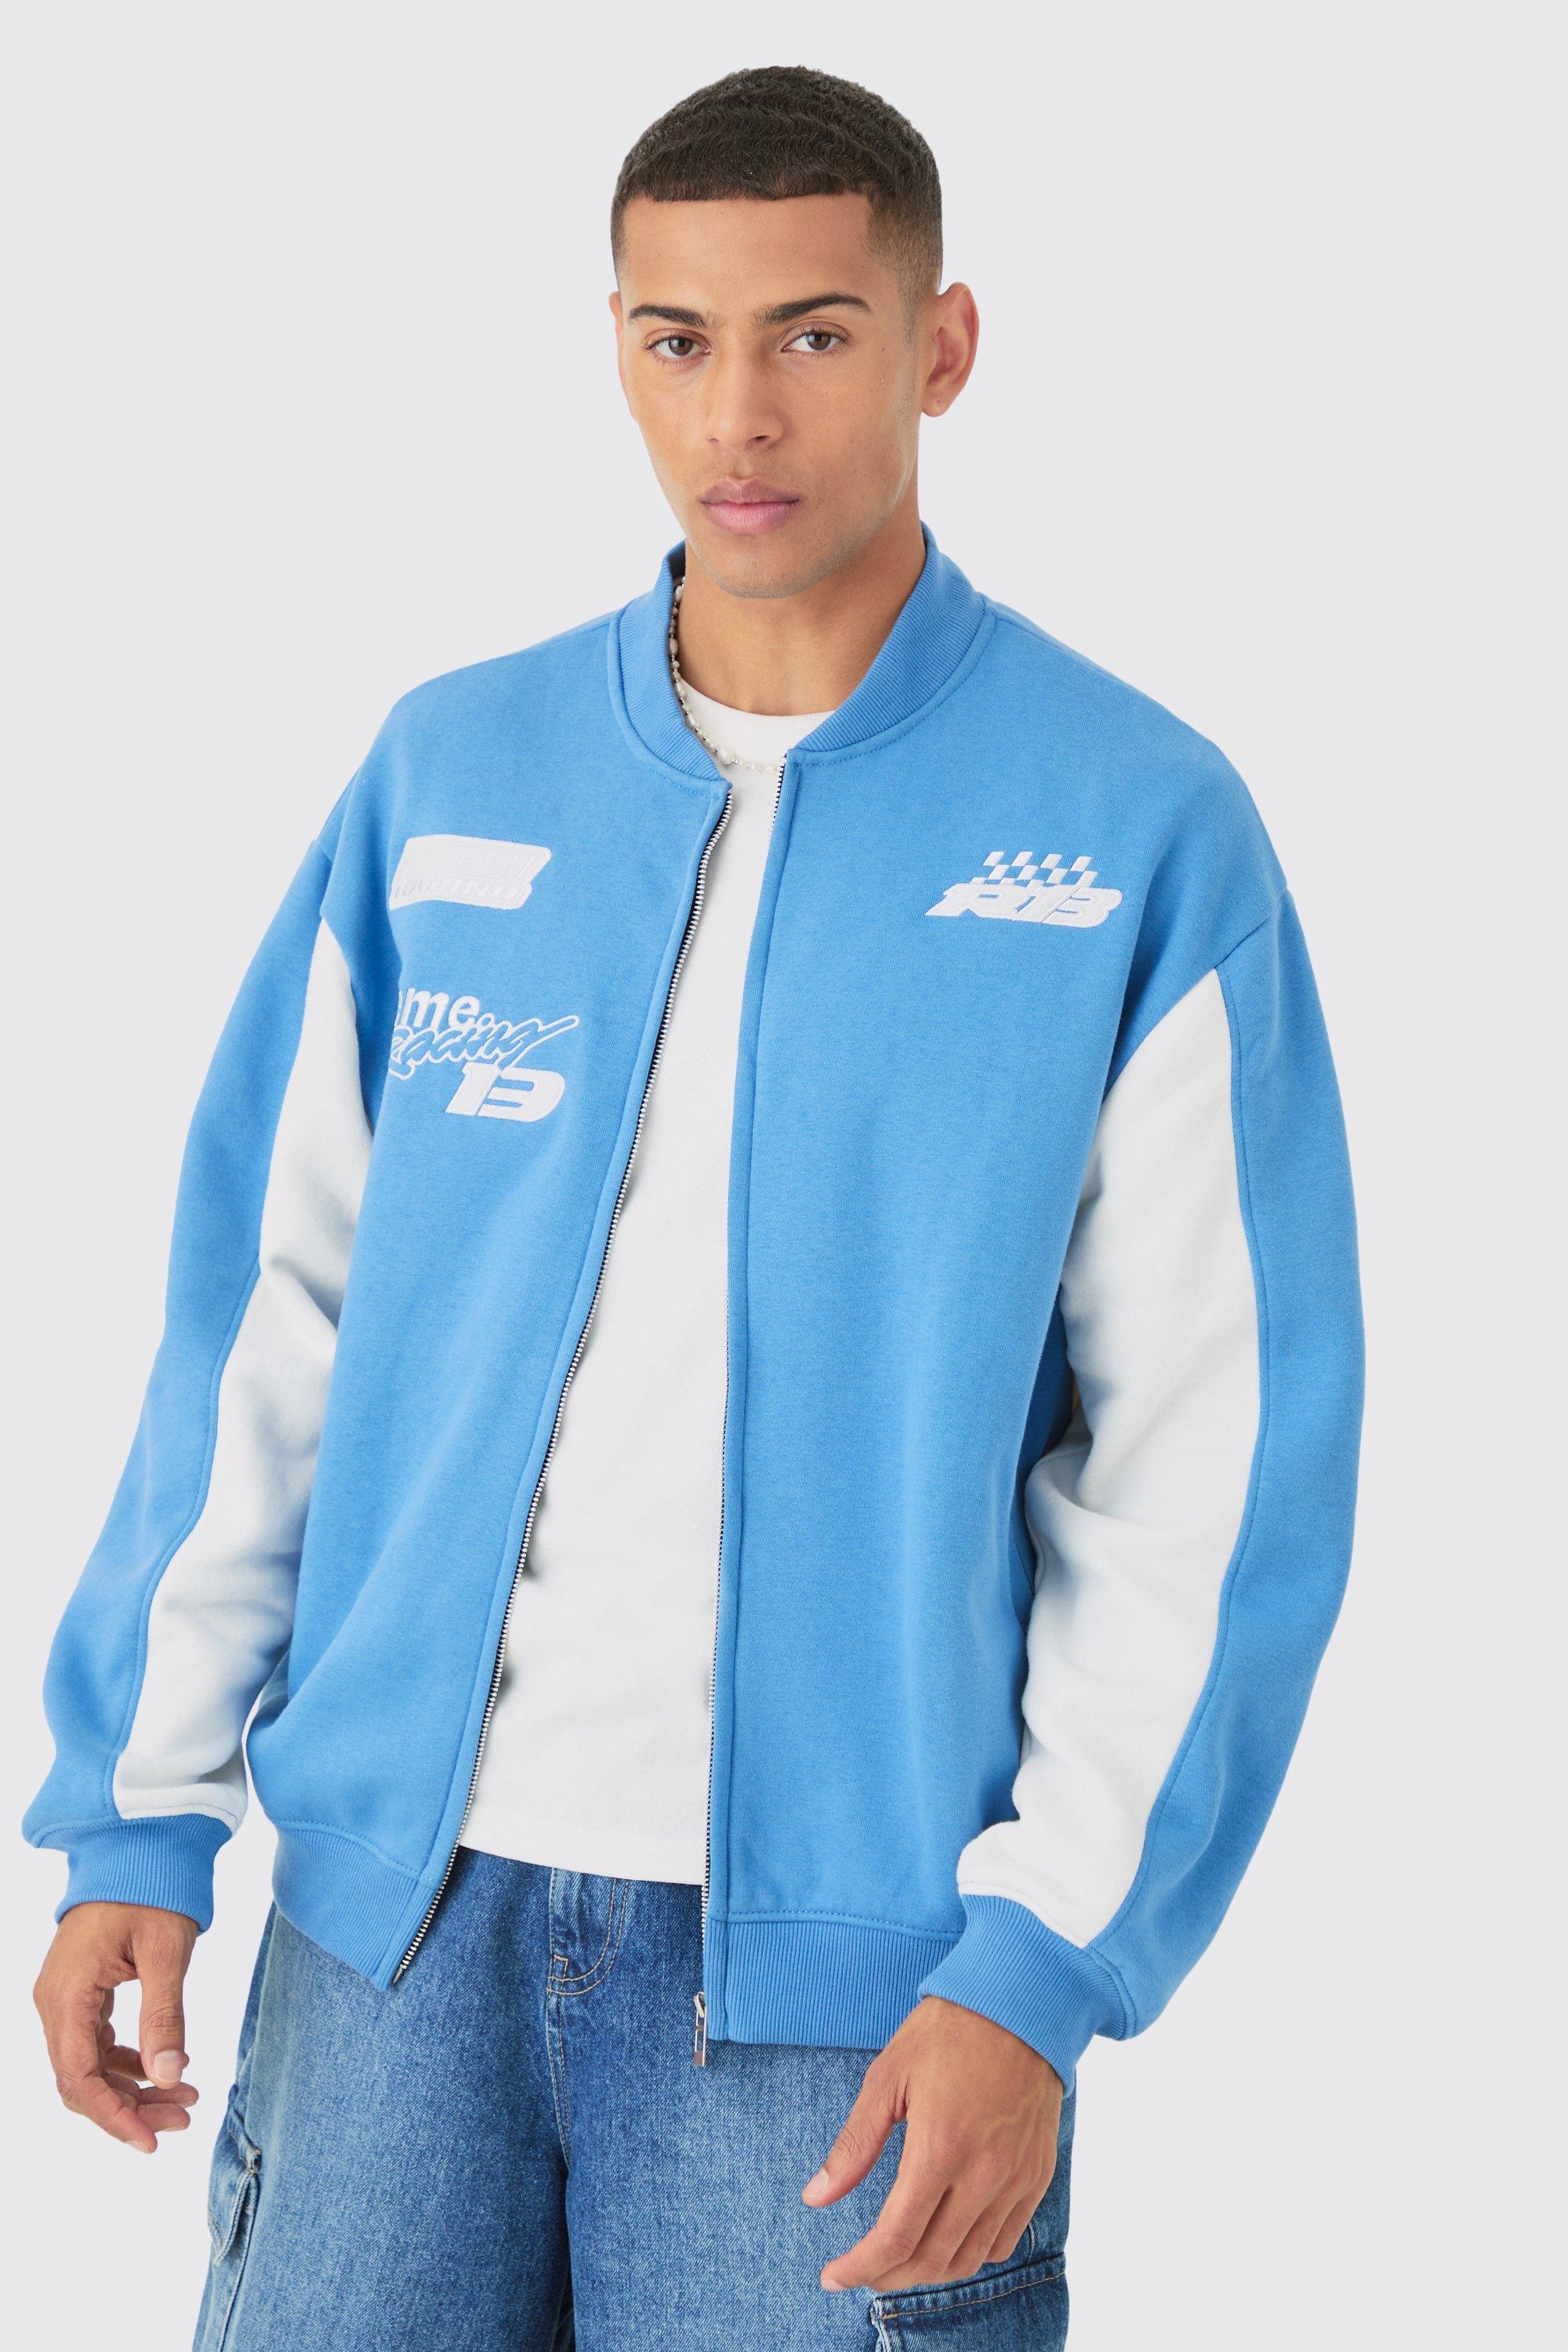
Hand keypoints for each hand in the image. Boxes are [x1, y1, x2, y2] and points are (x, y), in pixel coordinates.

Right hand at [34, 1902, 200, 2153]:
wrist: (134, 1845)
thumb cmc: (150, 1888)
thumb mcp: (166, 1951)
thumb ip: (165, 2015)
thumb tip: (169, 2077)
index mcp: (67, 1995)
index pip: (80, 2078)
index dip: (114, 2116)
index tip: (151, 2141)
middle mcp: (55, 2002)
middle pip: (81, 2080)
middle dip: (129, 2108)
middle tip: (181, 2119)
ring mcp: (64, 1997)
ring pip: (88, 2066)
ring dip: (131, 2089)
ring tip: (184, 2099)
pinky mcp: (79, 1991)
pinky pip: (95, 2043)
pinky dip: (127, 2063)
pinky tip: (164, 2069)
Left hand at [803, 1994, 1062, 2293]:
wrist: (1020, 2004)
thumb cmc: (947, 2032)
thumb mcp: (888, 2076)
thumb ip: (855, 2144)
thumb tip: (815, 2197)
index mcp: (941, 2146)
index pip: (897, 2237)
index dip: (860, 2266)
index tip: (831, 2276)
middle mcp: (984, 2173)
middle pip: (931, 2258)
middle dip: (886, 2274)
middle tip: (859, 2267)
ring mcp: (1016, 2179)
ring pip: (969, 2259)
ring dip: (927, 2270)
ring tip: (896, 2258)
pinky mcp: (1037, 2175)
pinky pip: (1004, 2241)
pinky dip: (969, 2255)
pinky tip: (945, 2239)